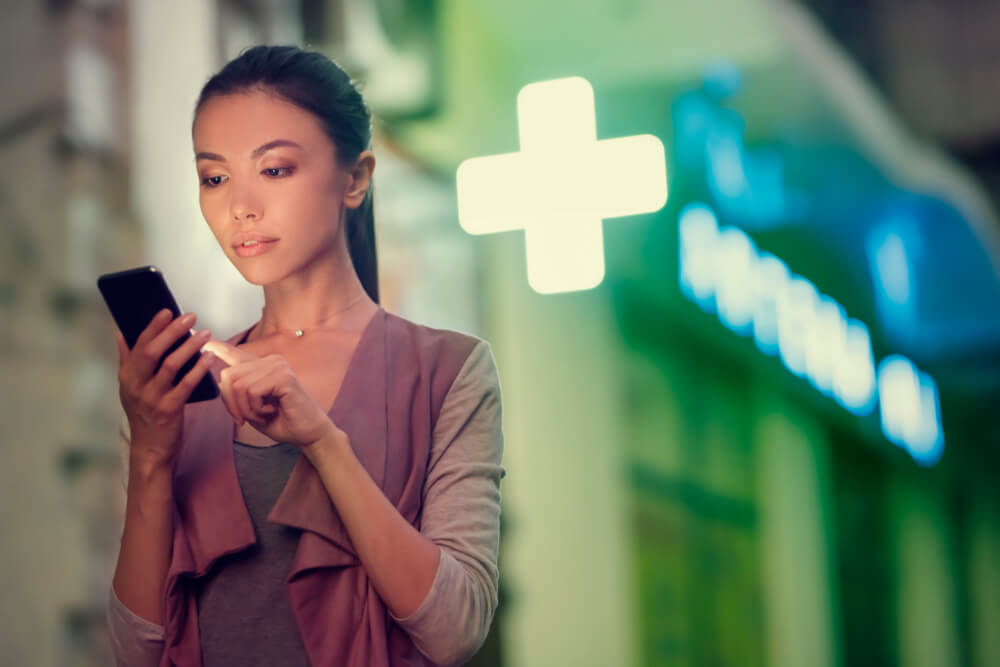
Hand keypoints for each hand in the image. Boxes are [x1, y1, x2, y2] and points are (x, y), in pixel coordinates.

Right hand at [116, 309, 214, 464]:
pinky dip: (198, 368)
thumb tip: (122, 332)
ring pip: (171, 366)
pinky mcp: (169, 410)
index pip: (138, 345)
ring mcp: (151, 398)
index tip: (167, 310)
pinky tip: (209, 357)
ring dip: (189, 347)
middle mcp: (136, 385)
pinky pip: (186, 385)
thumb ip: (127, 360)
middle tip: (190, 317)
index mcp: (127, 376)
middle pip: (153, 352)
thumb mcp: (130, 387)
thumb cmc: (144, 412)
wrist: (150, 448)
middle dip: (172, 332)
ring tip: (204, 334)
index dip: (153, 326)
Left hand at [201, 340, 341, 448]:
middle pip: (228, 376)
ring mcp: (278, 366)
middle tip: (245, 419)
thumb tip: (220, 379)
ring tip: (263, 415)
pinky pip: (252, 392)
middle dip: (231, 404)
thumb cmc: (283, 421)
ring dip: (246, 409)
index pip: (235, 353)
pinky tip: (272, 412)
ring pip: (238, 386)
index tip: (205, 341)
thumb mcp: (252, 409)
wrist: (308, 433)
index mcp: (262, 367)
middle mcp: (270, 361)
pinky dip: (256, 409)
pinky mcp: (283, 376)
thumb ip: (237, 394)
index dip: (218, 347)